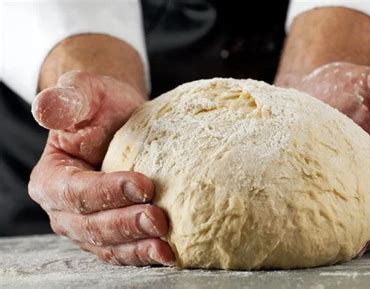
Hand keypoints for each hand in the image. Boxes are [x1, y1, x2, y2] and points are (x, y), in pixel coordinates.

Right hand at [29, 71, 174, 265]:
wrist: (118, 119)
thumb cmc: (100, 106)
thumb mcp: (84, 92)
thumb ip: (67, 100)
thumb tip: (47, 107)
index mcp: (51, 179)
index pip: (76, 192)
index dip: (107, 192)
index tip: (143, 185)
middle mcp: (65, 210)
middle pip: (92, 226)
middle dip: (126, 224)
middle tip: (158, 218)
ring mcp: (88, 226)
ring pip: (109, 245)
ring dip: (137, 247)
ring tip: (165, 246)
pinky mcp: (112, 234)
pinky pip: (124, 250)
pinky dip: (143, 254)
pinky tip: (167, 253)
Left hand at [276, 62, 369, 245]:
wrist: (309, 86)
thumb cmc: (350, 85)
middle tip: (366, 229)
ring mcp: (352, 187)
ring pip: (365, 221)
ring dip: (359, 233)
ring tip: (344, 236)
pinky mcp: (326, 191)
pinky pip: (334, 216)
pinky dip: (333, 228)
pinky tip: (320, 231)